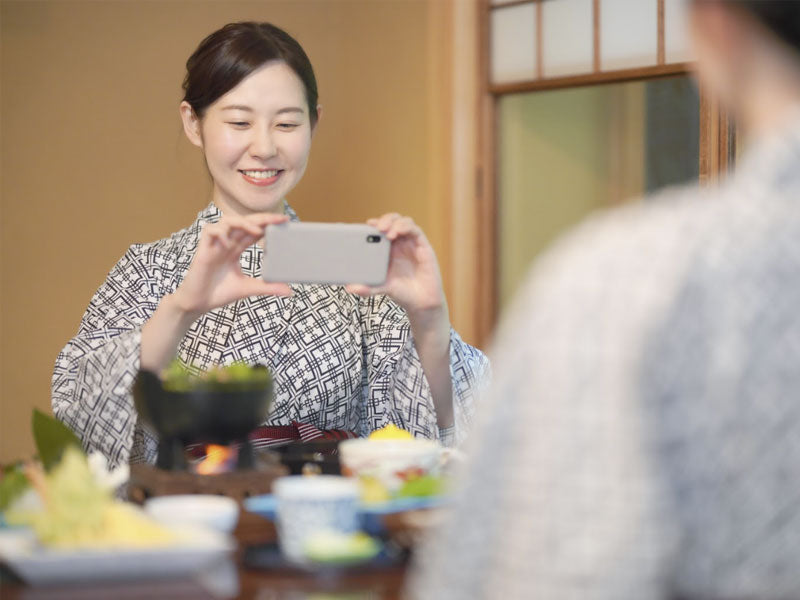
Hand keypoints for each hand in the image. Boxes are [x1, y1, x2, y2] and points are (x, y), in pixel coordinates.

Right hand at [172, 213, 291, 316]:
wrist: (198, 304)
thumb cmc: (219, 293)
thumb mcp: (249, 288)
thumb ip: (268, 287)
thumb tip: (290, 291)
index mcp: (235, 249)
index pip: (252, 230)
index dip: (266, 224)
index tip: (284, 222)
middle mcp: (226, 243)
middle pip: (243, 222)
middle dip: (261, 219)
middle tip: (278, 220)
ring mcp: (214, 245)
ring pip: (227, 221)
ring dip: (243, 223)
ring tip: (257, 231)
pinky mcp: (203, 250)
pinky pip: (209, 231)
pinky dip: (220, 233)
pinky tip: (228, 244)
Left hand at [346, 213, 445, 316]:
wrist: (422, 302)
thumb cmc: (402, 293)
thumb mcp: (382, 288)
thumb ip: (367, 288)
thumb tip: (349, 289)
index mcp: (388, 250)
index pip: (381, 230)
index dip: (375, 224)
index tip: (367, 225)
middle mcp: (400, 244)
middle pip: (393, 222)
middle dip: (385, 220)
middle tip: (378, 227)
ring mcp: (412, 244)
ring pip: (404, 222)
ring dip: (395, 222)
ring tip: (387, 232)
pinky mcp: (423, 246)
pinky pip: (416, 231)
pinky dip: (406, 227)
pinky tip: (398, 232)